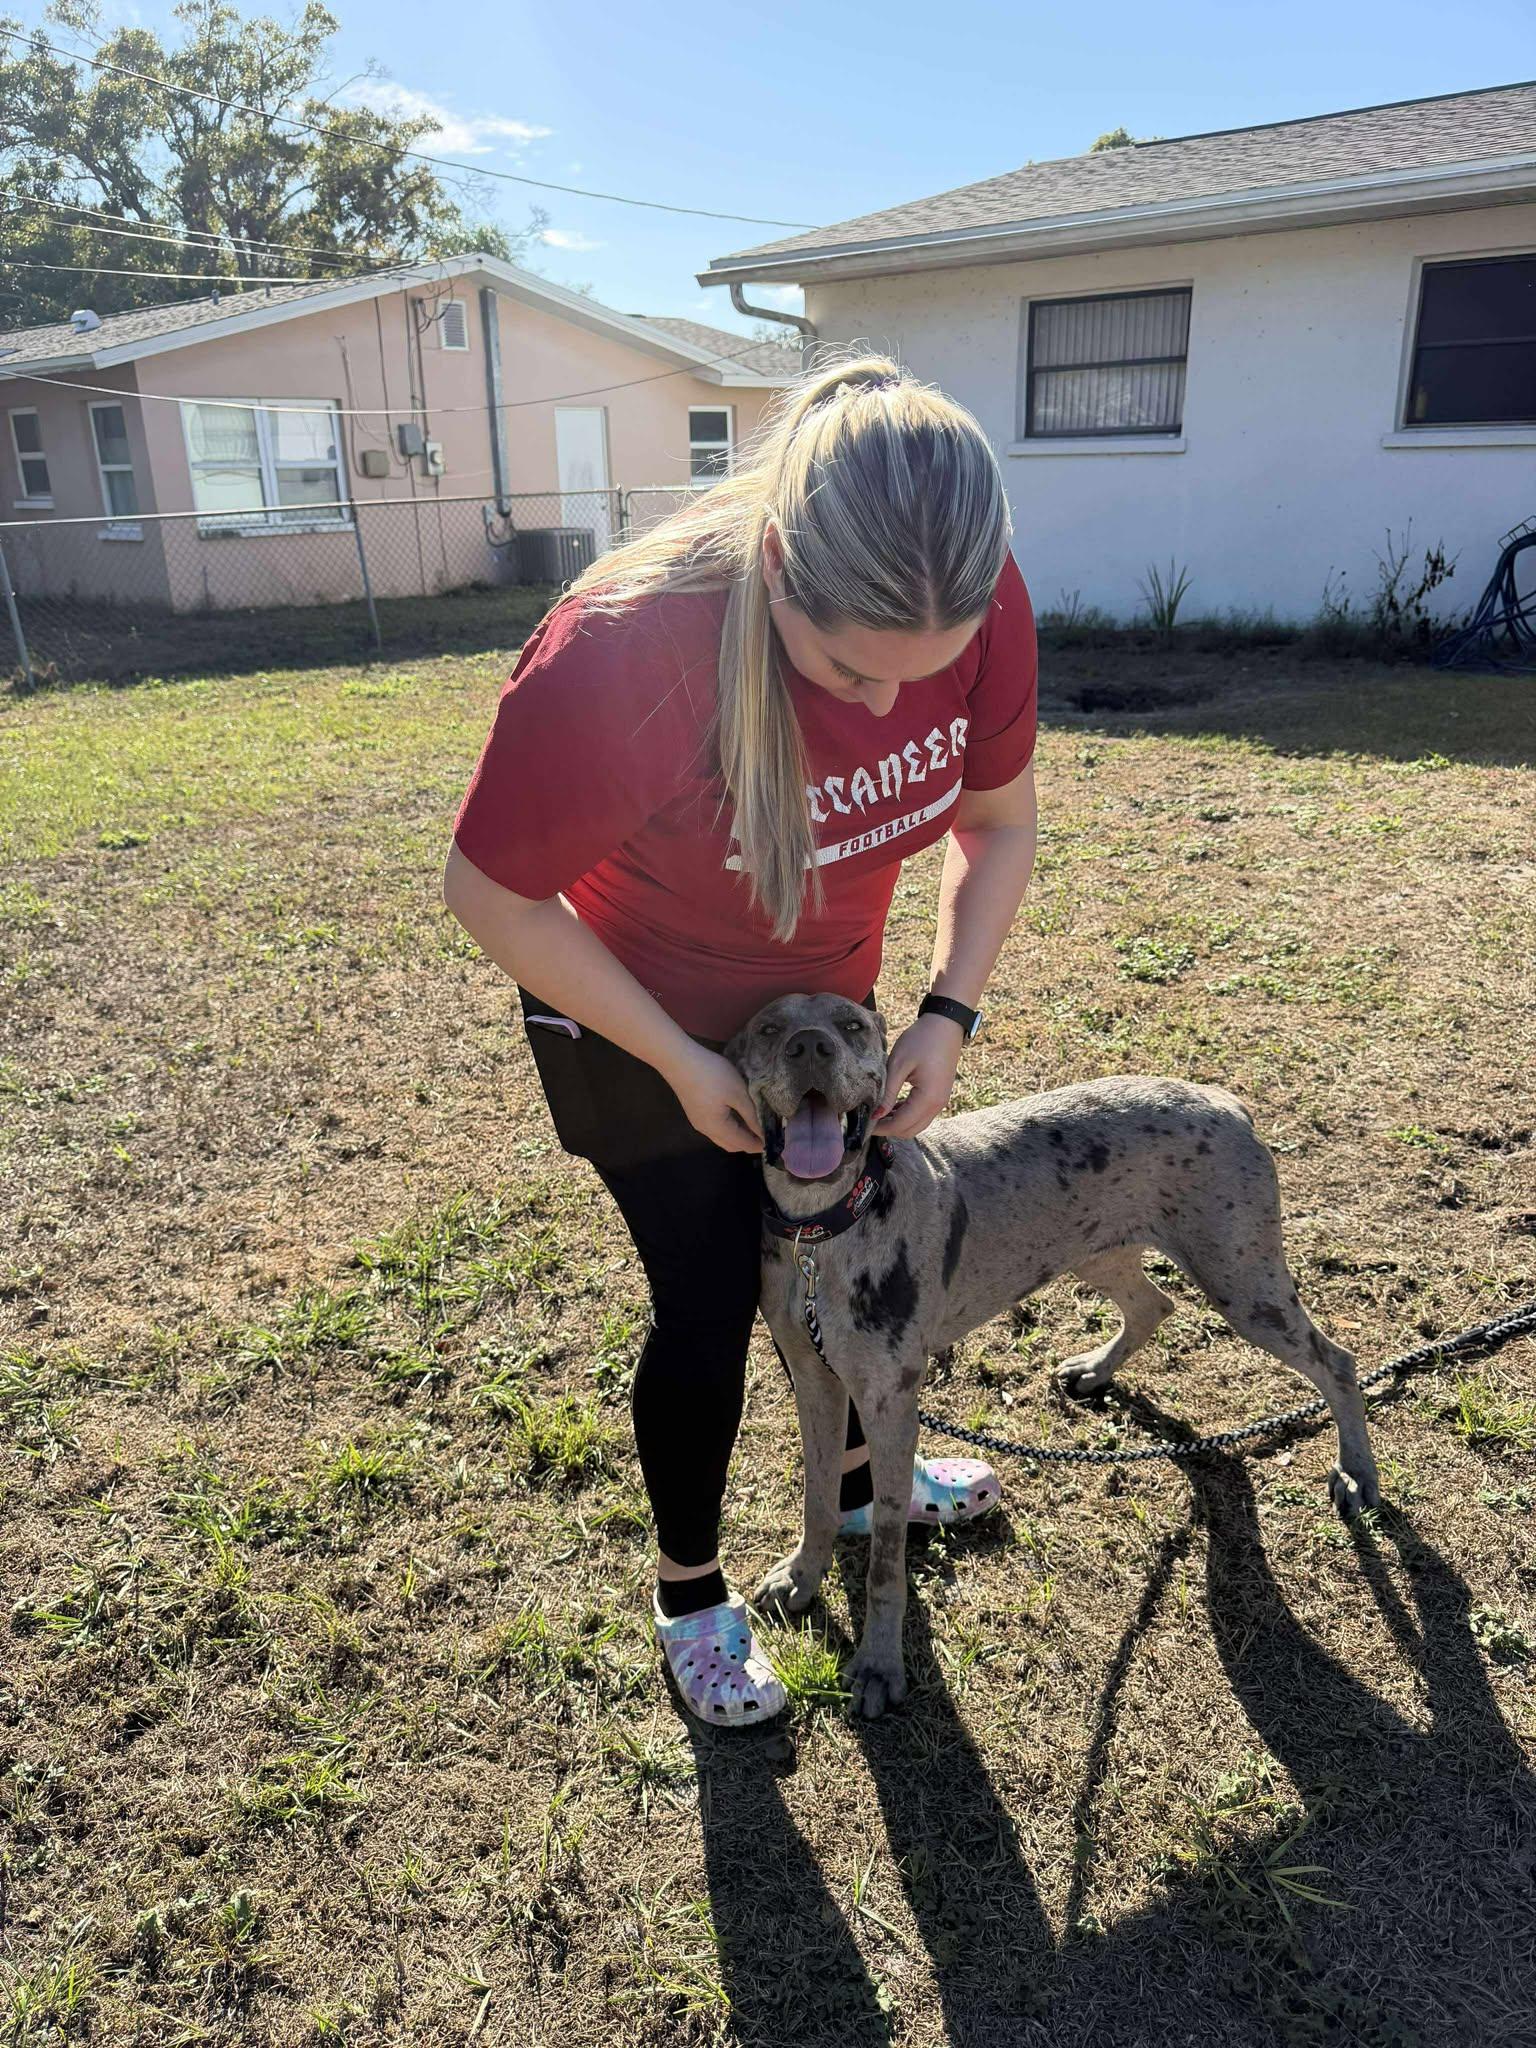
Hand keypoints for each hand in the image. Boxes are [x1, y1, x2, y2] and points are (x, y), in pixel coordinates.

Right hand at [666, 1043, 764, 1154]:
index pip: (742, 1144)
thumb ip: (751, 1115)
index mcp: (718, 1128)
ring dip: (738, 1136)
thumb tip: (762, 1132)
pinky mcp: (695, 1112)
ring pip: (722, 1138)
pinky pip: (715, 1129)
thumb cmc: (712, 1075)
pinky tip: (737, 1116)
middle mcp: (706, 1130)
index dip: (759, 1144)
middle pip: (731, 1145)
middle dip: (748, 1143)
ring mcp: (698, 1122)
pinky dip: (729, 1128)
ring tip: (754, 1125)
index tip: (775, 1141)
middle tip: (766, 1134)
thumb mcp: (738, 1093)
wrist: (680, 1061)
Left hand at [873, 1014, 963, 1138]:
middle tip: (869, 1120)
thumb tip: (876, 1115)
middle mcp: (938, 1105)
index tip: (864, 1124)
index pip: (900, 1125)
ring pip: (917, 1124)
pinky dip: (907, 1115)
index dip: (881, 1128)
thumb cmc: (922, 1040)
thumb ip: (888, 1092)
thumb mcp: (899, 1064)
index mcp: (928, 1098)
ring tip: (878, 1113)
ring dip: (898, 1123)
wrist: (946, 1024)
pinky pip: (922, 1114)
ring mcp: (941, 1101)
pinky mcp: (940, 1095)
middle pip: (910, 1130)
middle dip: (889, 1129)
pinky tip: (893, 1105)